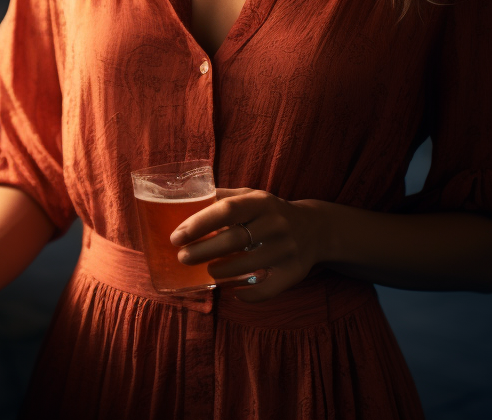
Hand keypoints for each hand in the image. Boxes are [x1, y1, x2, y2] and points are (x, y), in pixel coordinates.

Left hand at [169, 187, 324, 302]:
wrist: (315, 228)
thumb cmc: (268, 211)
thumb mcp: (249, 196)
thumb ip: (220, 198)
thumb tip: (182, 201)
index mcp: (261, 202)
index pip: (226, 210)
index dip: (199, 223)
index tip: (176, 237)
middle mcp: (276, 224)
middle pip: (233, 240)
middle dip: (202, 251)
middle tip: (182, 257)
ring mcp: (287, 249)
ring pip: (246, 266)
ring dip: (220, 272)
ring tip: (207, 271)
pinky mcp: (294, 273)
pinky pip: (266, 290)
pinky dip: (247, 295)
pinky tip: (233, 291)